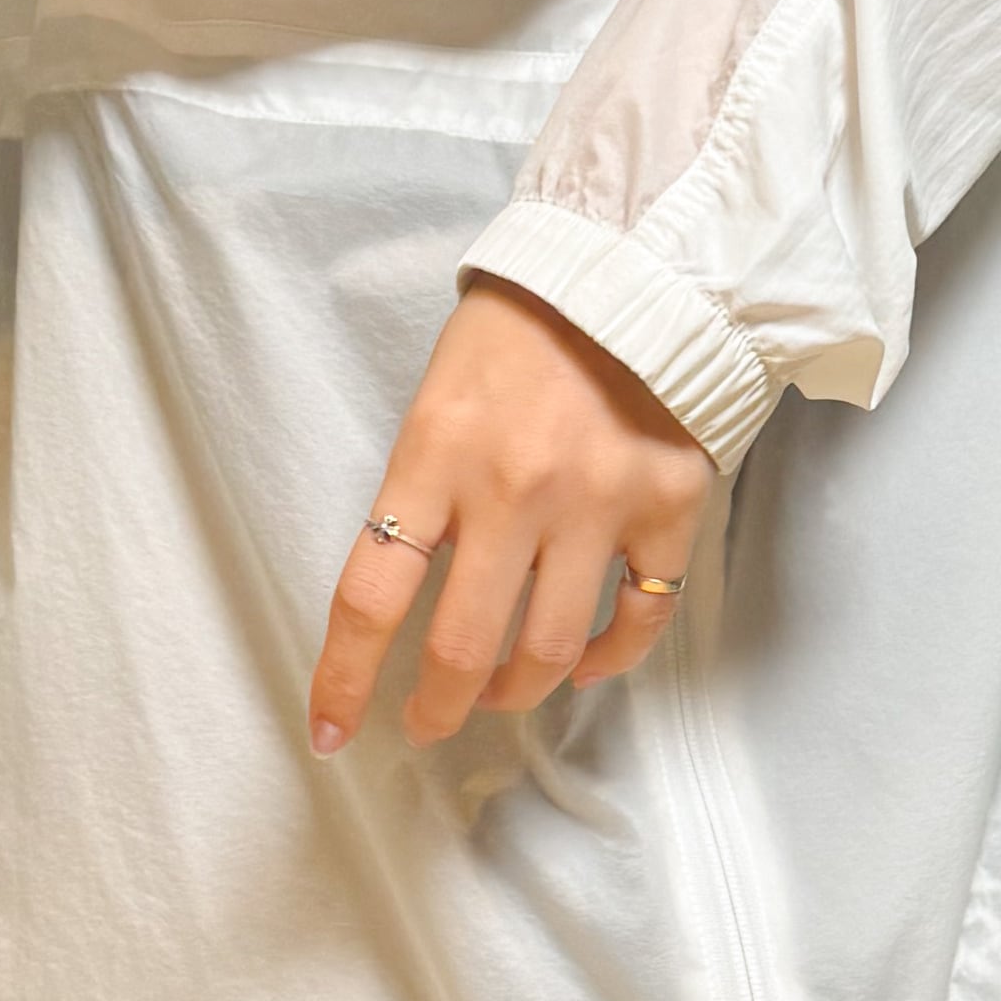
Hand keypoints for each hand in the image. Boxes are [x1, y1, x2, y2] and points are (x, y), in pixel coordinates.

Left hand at [310, 282, 712, 752]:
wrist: (633, 268)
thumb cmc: (519, 330)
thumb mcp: (438, 398)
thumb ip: (424, 492)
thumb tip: (411, 591)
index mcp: (436, 455)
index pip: (371, 595)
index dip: (346, 680)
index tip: (333, 732)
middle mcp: (514, 491)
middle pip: (465, 647)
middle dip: (439, 707)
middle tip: (432, 721)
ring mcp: (597, 504)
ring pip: (551, 649)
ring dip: (518, 692)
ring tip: (502, 695)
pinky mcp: (668, 508)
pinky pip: (640, 617)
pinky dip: (610, 659)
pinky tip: (586, 666)